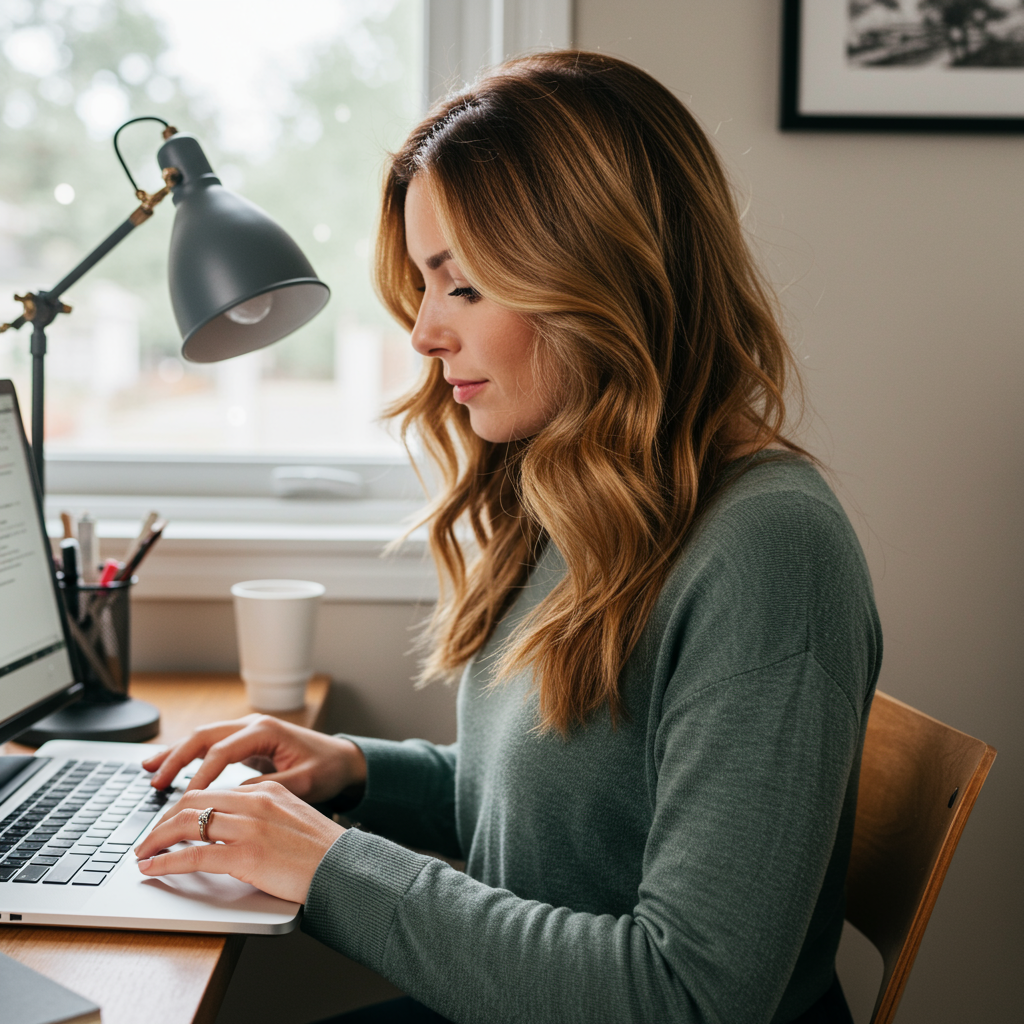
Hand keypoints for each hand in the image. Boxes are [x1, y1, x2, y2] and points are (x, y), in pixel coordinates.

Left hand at [134, 781, 343, 903]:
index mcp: (267, 791)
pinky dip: (166, 862)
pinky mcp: (246, 856)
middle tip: (147, 839)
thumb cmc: (324, 852)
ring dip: (156, 840)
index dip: (183, 808)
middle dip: (163, 820)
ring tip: (142, 854)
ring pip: (187, 824)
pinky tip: (152, 869)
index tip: (169, 824)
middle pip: (193, 801)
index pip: (212, 792)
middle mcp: (255, 802)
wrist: (346, 869)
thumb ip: (264, 816)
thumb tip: (234, 830)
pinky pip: (194, 855)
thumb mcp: (293, 819)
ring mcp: (250, 828)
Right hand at [141, 714, 366, 803]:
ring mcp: (249, 731)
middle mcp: (254, 725)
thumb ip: (269, 787)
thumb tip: (234, 798)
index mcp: (266, 732)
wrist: (344, 760)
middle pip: (205, 737)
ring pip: (204, 738)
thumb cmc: (327, 770)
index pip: (222, 752)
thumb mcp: (304, 782)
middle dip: (176, 758)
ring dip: (177, 754)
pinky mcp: (247, 742)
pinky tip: (170, 768)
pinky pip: (211, 746)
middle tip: (153, 781)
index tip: (182, 800)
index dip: (199, 776)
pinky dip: (190, 757)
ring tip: (149, 770)